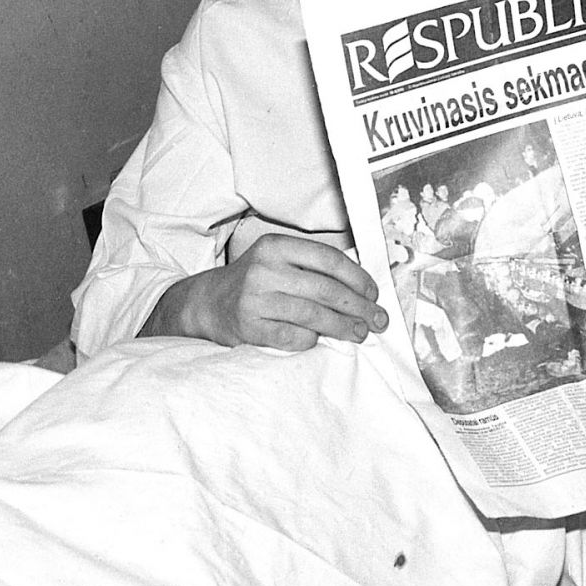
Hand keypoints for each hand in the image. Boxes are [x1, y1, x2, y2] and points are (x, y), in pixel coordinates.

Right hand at [141, 234, 388, 350]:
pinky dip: (311, 340)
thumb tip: (362, 287)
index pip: (328, 259)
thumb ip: (311, 266)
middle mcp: (264, 269)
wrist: (208, 303)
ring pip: (313, 315)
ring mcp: (255, 298)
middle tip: (378, 320)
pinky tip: (319, 340)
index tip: (373, 294)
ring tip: (360, 333)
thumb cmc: (254, 283)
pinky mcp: (249, 326)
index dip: (357, 278)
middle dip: (358, 307)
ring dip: (343, 327)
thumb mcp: (277, 260)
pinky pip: (293, 336)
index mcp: (276, 246)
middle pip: (325, 289)